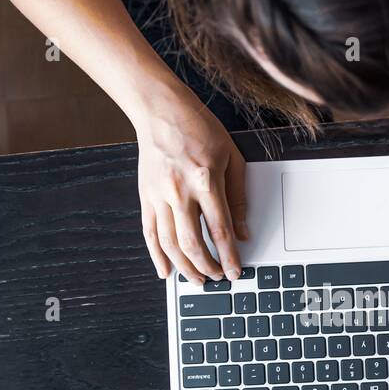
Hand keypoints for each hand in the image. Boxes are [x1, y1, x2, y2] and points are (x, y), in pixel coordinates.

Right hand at [134, 84, 247, 283]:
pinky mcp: (145, 196)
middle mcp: (179, 191)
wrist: (161, 110)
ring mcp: (159, 195)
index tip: (235, 272)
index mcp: (206, 181)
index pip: (220, 230)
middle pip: (193, 243)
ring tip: (198, 279)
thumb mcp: (231, 157)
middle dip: (207, 267)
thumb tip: (243, 232)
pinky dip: (157, 256)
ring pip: (170, 244)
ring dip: (185, 267)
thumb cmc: (199, 128)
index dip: (229, 256)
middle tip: (218, 278)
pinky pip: (150, 233)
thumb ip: (238, 197)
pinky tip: (165, 272)